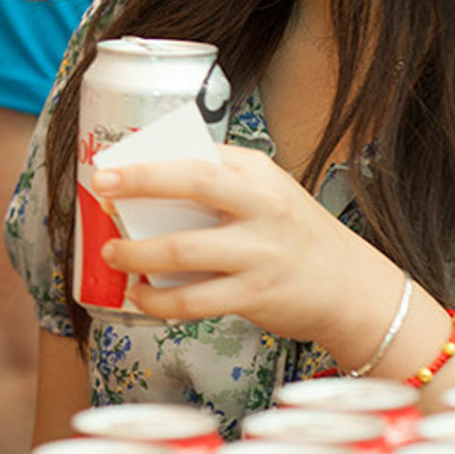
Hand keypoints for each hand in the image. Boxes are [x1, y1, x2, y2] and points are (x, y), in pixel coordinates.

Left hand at [94, 144, 403, 352]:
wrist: (352, 289)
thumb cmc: (294, 234)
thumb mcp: (268, 193)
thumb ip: (220, 183)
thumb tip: (146, 184)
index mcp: (259, 173)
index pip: (199, 153)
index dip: (150, 158)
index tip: (111, 165)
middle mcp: (262, 205)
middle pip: (194, 182)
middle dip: (141, 181)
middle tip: (102, 191)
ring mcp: (260, 252)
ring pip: (185, 249)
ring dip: (138, 253)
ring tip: (112, 253)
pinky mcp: (256, 295)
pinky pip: (195, 300)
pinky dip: (160, 300)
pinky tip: (141, 296)